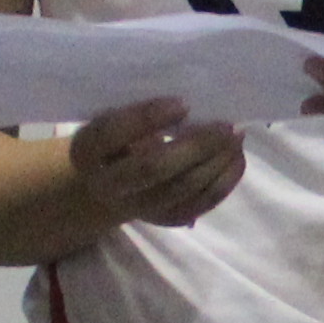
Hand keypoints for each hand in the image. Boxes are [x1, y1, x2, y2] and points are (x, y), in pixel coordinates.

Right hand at [64, 97, 247, 230]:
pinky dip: (224, 181)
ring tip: (235, 137)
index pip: (113, 133)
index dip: (148, 117)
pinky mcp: (165, 219)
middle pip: (153, 168)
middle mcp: (109, 185)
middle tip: (224, 125)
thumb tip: (190, 103)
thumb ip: (139, 113)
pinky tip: (236, 158)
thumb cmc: (115, 141)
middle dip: (194, 146)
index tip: (183, 103)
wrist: (106, 188)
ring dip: (216, 162)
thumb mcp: (112, 120)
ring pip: (183, 189)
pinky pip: (201, 204)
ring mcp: (138, 208)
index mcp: (87, 151)